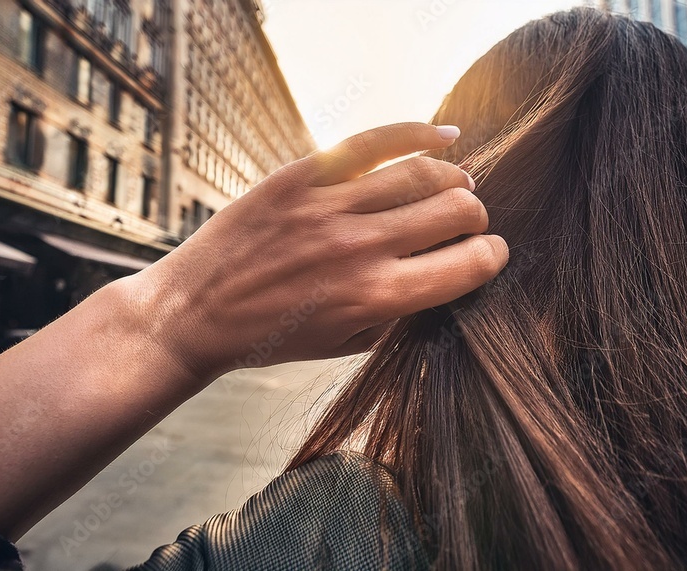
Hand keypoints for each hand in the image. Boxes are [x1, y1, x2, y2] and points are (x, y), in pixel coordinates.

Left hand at [126, 122, 508, 381]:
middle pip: (456, 210)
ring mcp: (330, 206)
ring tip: (456, 185)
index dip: (493, 256)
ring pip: (423, 172)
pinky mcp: (302, 176)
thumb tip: (443, 277)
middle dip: (476, 216)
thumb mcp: (344, 345)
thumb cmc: (272, 338)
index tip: (492, 252)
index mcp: (377, 298)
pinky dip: (418, 131)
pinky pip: (374, 141)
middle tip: (469, 220)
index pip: (468, 264)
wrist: (194, 314)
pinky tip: (444, 135)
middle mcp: (361, 248)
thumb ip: (399, 314)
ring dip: (454, 177)